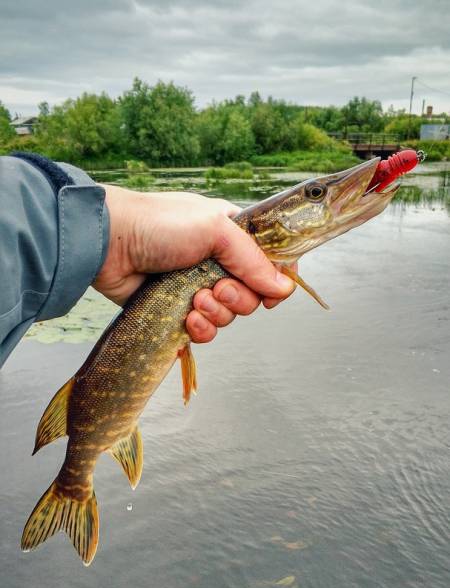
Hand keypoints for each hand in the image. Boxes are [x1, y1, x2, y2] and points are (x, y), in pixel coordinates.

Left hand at [95, 185, 294, 342]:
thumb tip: (284, 287)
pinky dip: (200, 330)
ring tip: (194, 301)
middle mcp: (217, 262)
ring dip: (216, 314)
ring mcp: (197, 287)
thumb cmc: (158, 224)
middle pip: (252, 295)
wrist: (107, 245)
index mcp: (231, 234)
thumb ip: (253, 260)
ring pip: (229, 317)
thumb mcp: (215, 230)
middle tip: (216, 288)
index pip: (269, 260)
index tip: (273, 292)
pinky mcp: (177, 311)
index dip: (275, 279)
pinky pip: (204, 331)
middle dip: (238, 298)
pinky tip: (187, 319)